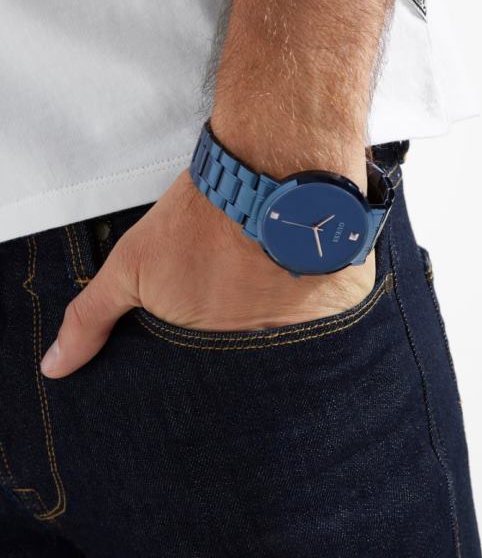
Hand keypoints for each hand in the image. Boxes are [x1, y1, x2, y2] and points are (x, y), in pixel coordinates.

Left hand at [40, 170, 375, 378]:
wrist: (272, 169)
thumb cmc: (206, 218)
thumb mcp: (133, 265)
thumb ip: (92, 319)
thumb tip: (56, 367)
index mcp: (222, 353)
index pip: (220, 388)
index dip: (217, 364)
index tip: (219, 347)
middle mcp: (270, 353)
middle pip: (263, 370)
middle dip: (255, 352)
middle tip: (251, 308)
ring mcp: (314, 333)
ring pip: (302, 348)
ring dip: (292, 326)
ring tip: (282, 289)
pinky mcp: (349, 307)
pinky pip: (339, 323)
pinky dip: (326, 307)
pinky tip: (311, 278)